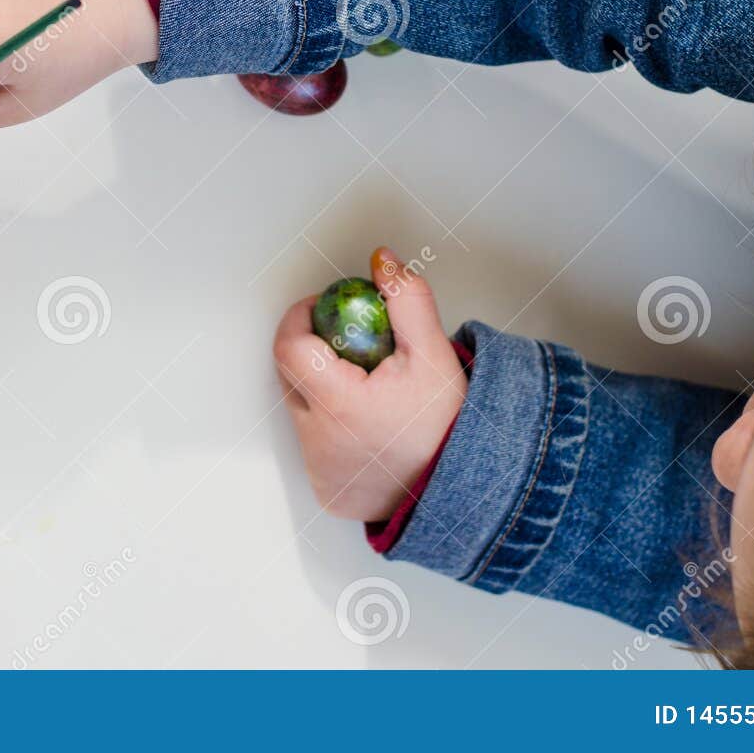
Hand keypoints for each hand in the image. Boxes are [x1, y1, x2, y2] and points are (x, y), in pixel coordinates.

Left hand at [274, 248, 467, 521]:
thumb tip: (382, 261)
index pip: (289, 348)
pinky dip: (333, 428)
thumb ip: (406, 300)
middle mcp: (319, 442)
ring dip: (323, 391)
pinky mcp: (326, 489)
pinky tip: (367, 425)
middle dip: (311, 351)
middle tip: (348, 344)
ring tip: (366, 385)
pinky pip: (316, 446)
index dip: (299, 320)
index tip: (321, 309)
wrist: (463, 491)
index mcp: (338, 406)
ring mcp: (319, 469)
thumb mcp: (433, 355)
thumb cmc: (449, 427)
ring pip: (302, 411)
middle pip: (290, 377)